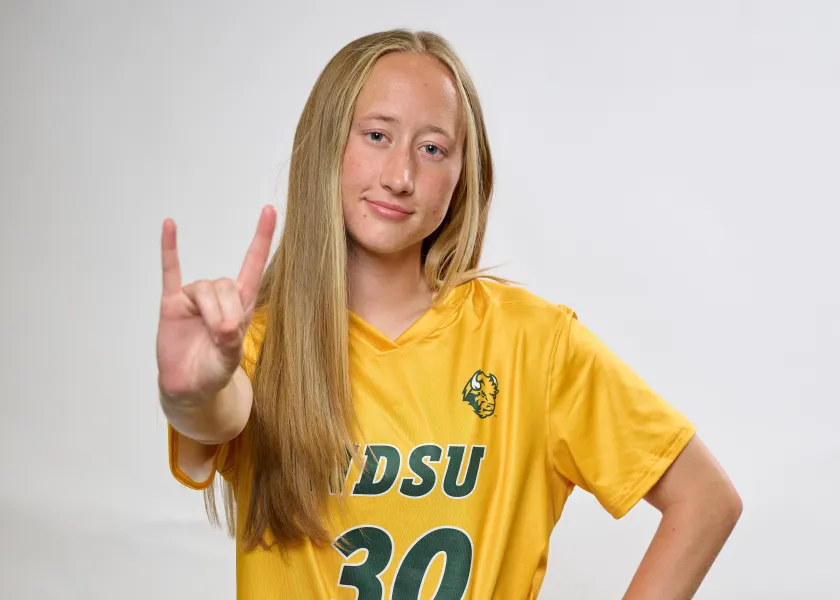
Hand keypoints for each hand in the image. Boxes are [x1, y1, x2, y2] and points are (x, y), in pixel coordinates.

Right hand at [156, 206, 276, 400]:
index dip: (262, 239)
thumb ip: (231, 342)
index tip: (270, 211)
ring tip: (210, 334)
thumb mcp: (229, 360)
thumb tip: (226, 325)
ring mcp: (195, 298)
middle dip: (225, 310)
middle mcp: (220, 296)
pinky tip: (169, 225)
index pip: (253, 265)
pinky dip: (170, 248)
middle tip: (222, 335)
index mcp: (241, 305)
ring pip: (203, 288)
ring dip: (209, 310)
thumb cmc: (214, 370)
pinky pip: (170, 271)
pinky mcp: (172, 303)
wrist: (189, 386)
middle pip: (225, 284)